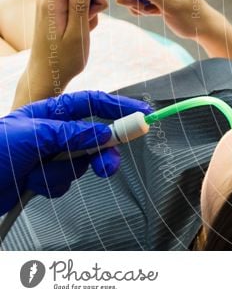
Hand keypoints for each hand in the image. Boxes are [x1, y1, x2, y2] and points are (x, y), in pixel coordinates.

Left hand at [0, 91, 151, 214]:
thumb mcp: (33, 136)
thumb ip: (71, 134)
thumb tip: (103, 135)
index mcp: (49, 111)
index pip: (92, 103)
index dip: (119, 106)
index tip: (143, 114)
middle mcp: (52, 130)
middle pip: (94, 136)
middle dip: (102, 152)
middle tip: (108, 165)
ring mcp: (48, 154)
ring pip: (81, 162)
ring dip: (66, 172)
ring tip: (44, 175)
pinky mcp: (42, 176)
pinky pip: (65, 180)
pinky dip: (52, 184)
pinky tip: (31, 183)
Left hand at [16, 0, 107, 105]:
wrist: (48, 76)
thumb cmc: (62, 59)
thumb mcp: (77, 33)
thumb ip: (80, 5)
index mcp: (51, 2)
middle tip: (92, 16)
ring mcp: (52, 5)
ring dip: (90, 7)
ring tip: (86, 27)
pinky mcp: (56, 11)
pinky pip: (76, 4)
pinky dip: (85, 14)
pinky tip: (83, 29)